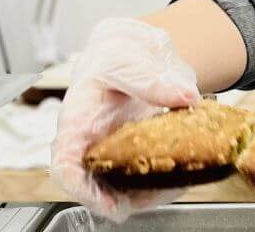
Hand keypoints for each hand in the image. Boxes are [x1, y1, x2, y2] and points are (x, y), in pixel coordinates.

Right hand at [50, 18, 200, 221]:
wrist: (134, 50)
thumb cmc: (114, 55)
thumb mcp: (125, 57)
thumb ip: (151, 78)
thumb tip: (186, 96)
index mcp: (77, 122)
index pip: (67, 166)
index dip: (84, 191)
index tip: (110, 204)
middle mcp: (94, 145)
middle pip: (101, 187)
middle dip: (129, 198)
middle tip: (160, 191)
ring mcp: (117, 152)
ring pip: (129, 187)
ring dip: (154, 190)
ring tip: (180, 180)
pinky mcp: (140, 154)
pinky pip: (150, 175)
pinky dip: (169, 177)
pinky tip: (188, 169)